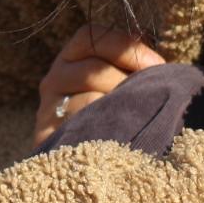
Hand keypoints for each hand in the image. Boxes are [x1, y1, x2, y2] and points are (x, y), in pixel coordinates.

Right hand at [34, 26, 165, 146]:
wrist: (90, 166)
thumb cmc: (117, 116)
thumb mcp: (122, 81)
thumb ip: (133, 61)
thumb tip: (149, 41)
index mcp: (71, 58)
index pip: (90, 36)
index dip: (125, 47)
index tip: (157, 64)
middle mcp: (54, 79)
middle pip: (92, 71)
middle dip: (127, 84)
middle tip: (152, 98)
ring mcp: (47, 109)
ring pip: (88, 102)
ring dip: (119, 110)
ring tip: (136, 120)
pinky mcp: (46, 137)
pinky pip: (81, 129)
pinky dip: (107, 131)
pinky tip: (122, 137)